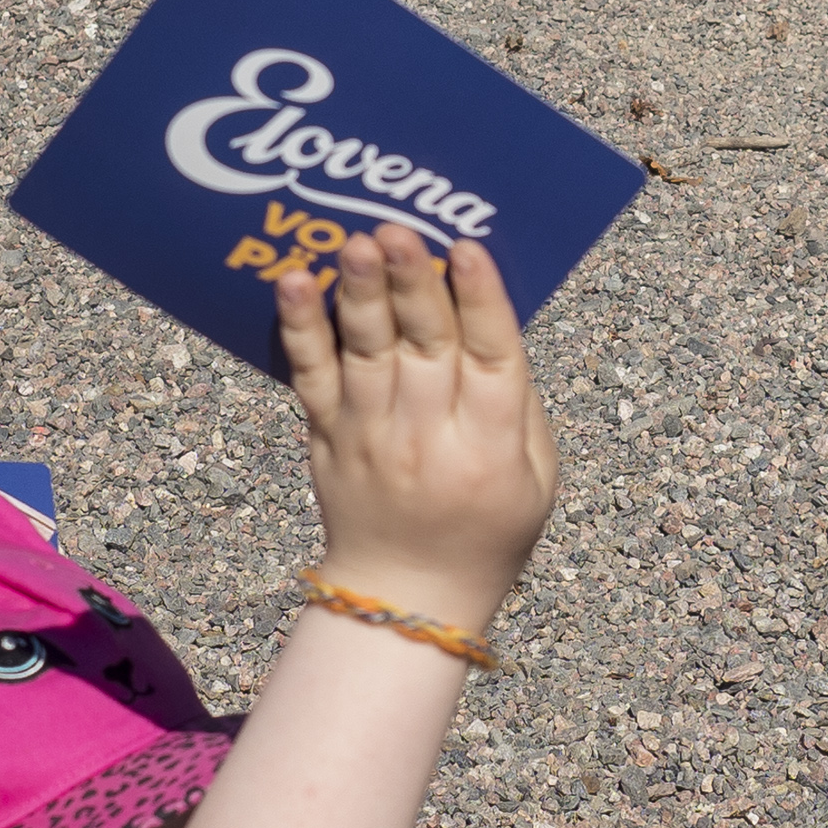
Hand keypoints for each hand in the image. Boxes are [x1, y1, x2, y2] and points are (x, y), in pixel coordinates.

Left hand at [273, 227, 555, 633]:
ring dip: (358, 294)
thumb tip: (492, 314)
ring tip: (354, 244)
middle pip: (424, 347)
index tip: (468, 249)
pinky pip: (311, 376)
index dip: (482, 302)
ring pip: (365, 353)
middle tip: (400, 230)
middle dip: (412, 284)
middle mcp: (429, 438)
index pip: (492, 361)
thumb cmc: (487, 527)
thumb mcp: (536, 477)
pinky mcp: (327, 438)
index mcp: (492, 447)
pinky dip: (300, 329)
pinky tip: (292, 284)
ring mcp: (371, 438)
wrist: (406, 597)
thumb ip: (518, 401)